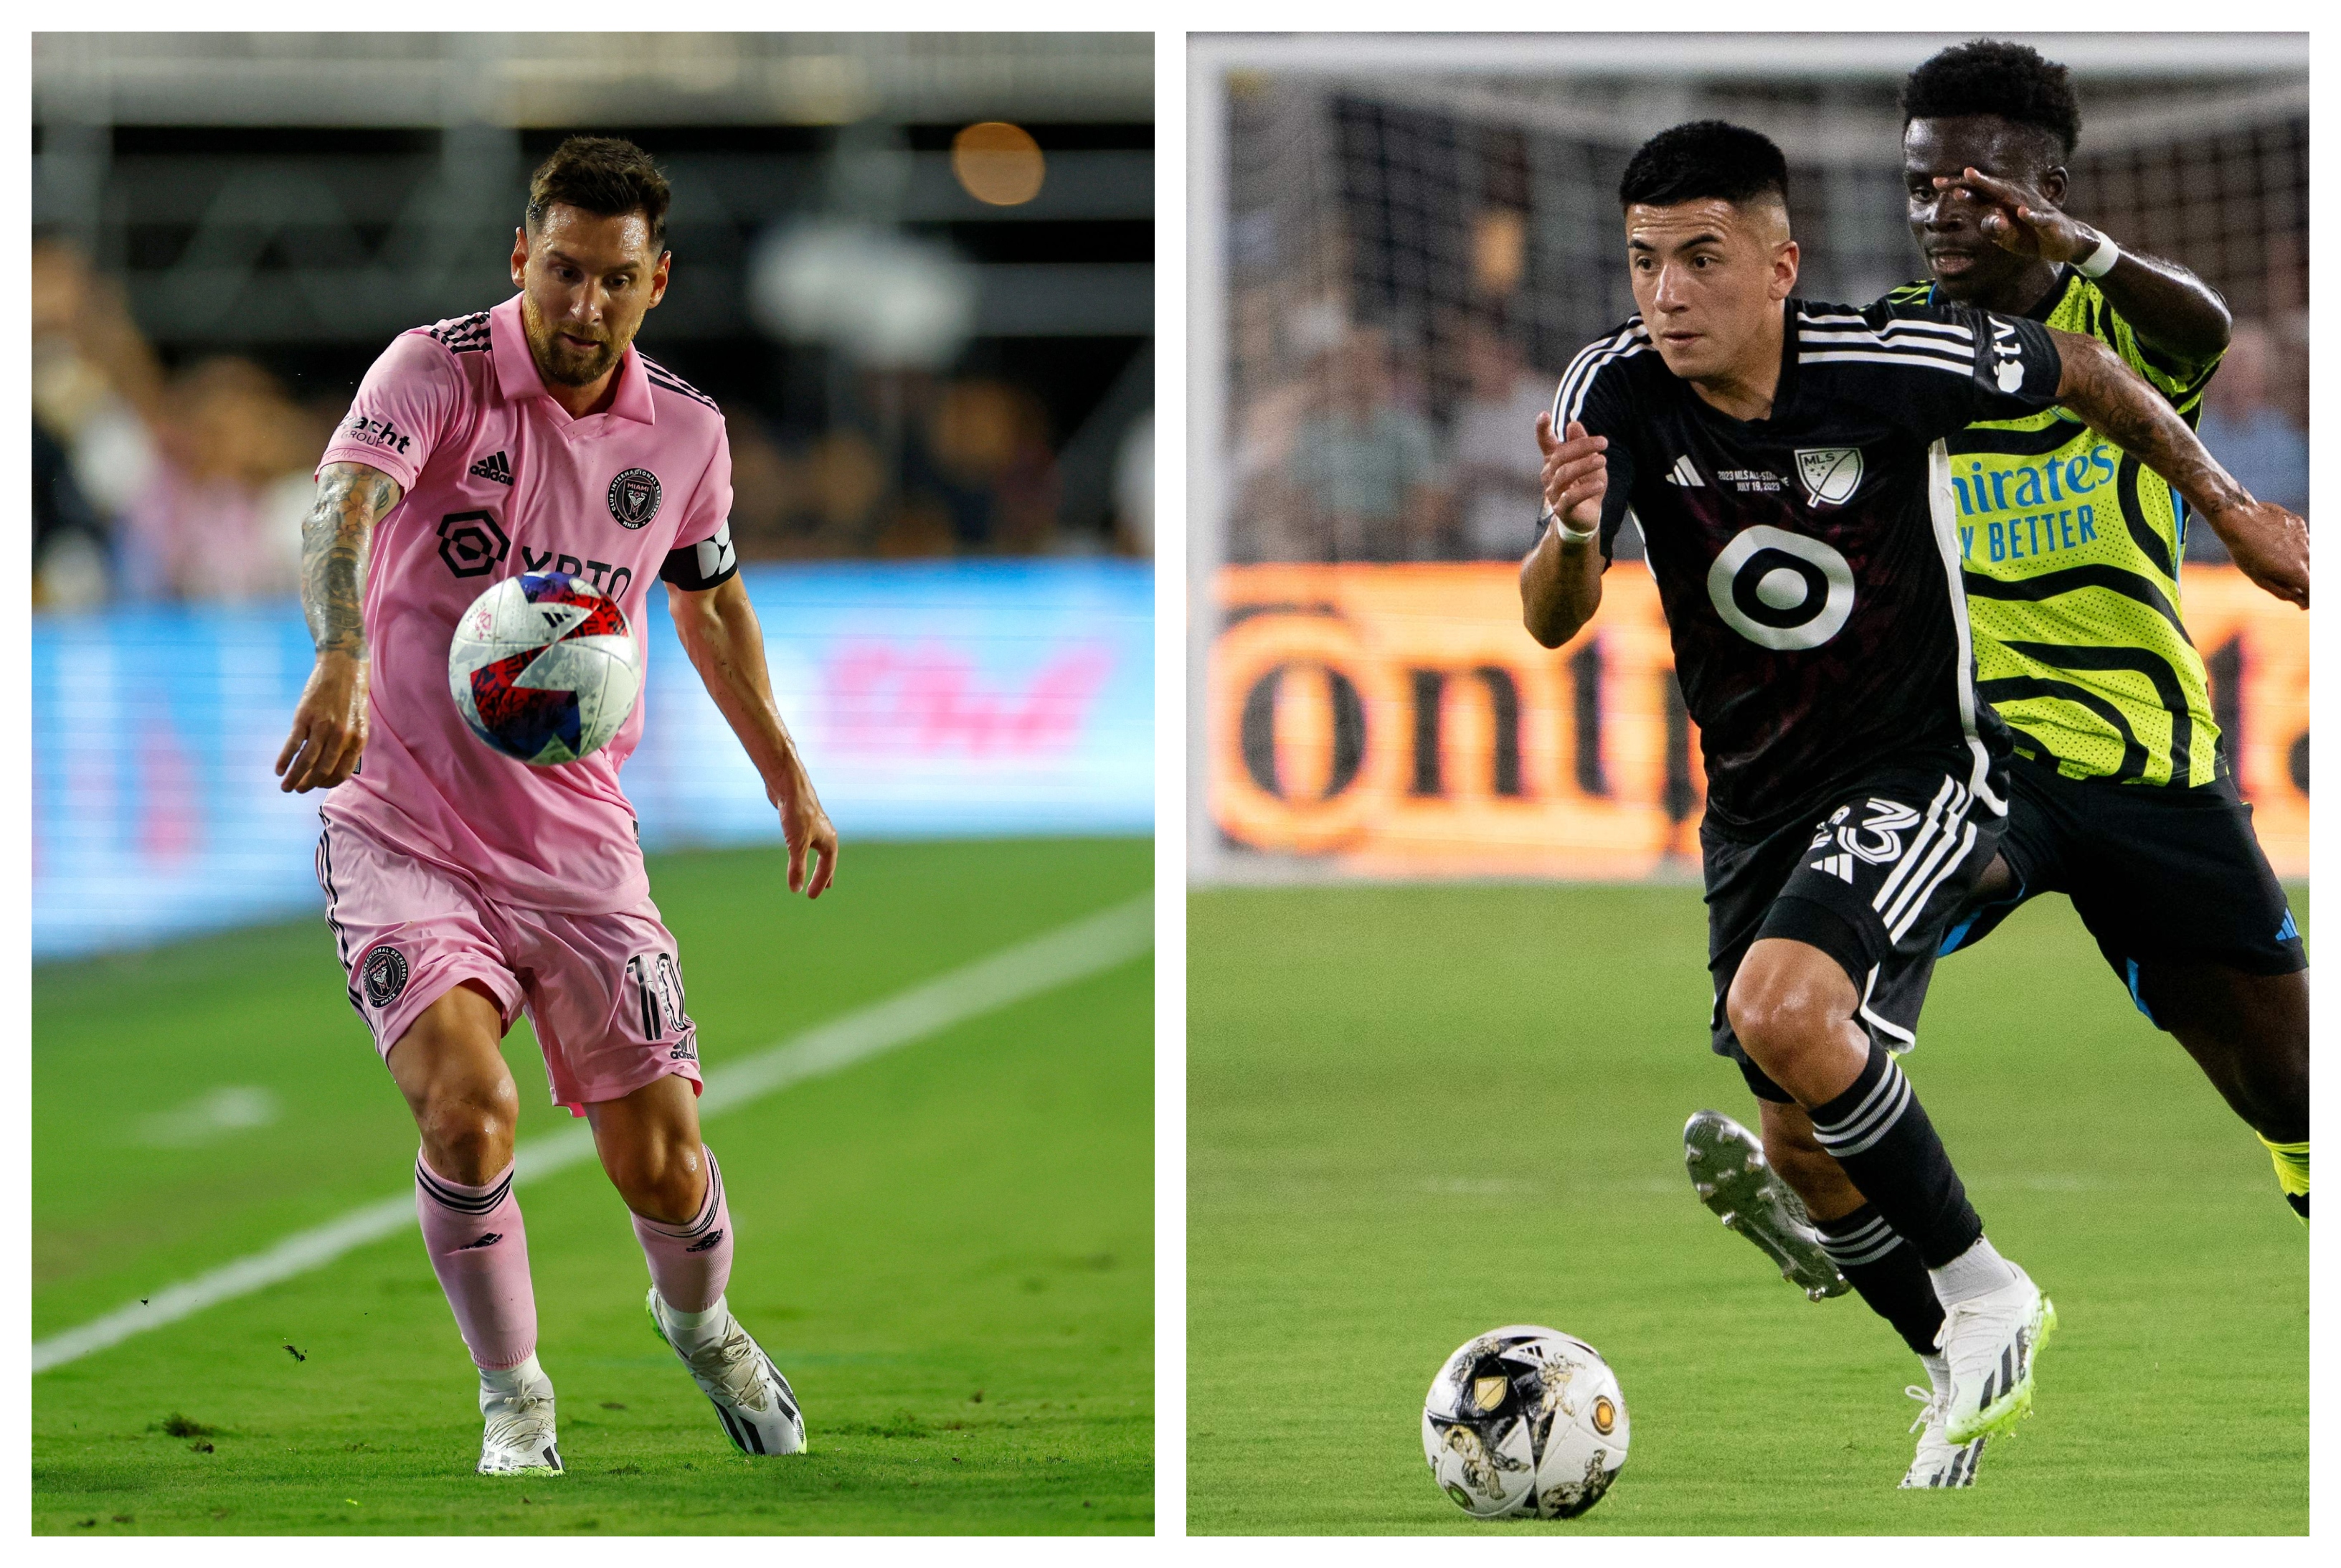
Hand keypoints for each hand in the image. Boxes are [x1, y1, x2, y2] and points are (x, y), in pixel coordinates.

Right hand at [275, 652, 369, 792]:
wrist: (342, 667)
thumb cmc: (351, 698)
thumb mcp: (359, 723)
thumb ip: (349, 744)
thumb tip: (334, 768)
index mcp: (358, 740)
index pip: (341, 772)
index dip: (327, 783)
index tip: (316, 785)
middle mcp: (342, 736)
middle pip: (322, 771)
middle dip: (308, 785)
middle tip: (298, 790)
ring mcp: (322, 726)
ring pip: (306, 761)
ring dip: (294, 778)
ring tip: (285, 787)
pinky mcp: (304, 717)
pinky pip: (293, 745)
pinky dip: (284, 760)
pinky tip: (279, 769)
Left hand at [774, 770, 838, 897]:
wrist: (789, 785)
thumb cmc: (797, 813)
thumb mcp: (796, 845)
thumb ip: (797, 868)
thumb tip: (796, 889)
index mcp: (829, 841)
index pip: (827, 868)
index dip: (820, 882)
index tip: (811, 896)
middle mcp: (825, 833)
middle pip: (827, 858)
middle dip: (825, 873)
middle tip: (824, 887)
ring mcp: (814, 825)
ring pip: (817, 848)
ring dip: (816, 861)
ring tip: (814, 869)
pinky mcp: (802, 819)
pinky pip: (807, 840)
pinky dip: (806, 850)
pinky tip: (800, 847)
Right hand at [1534, 413, 1607, 535]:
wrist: (1586, 517)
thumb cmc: (1586, 484)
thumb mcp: (1590, 461)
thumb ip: (1581, 444)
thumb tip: (1574, 424)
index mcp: (1554, 461)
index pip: (1545, 443)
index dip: (1542, 429)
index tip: (1544, 414)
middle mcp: (1549, 475)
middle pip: (1560, 456)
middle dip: (1582, 446)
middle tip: (1604, 442)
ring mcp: (1553, 493)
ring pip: (1564, 475)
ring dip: (1585, 465)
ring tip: (1602, 460)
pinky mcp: (1562, 509)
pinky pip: (1570, 497)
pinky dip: (1586, 489)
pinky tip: (1600, 484)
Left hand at [1937, 167, 2099, 266]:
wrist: (2064, 242)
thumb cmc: (2031, 235)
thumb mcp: (2008, 237)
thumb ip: (1994, 229)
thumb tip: (1985, 220)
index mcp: (2004, 204)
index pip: (1978, 193)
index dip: (1959, 186)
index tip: (1935, 183)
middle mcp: (2017, 201)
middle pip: (1993, 188)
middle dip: (1975, 180)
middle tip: (1959, 173)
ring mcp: (2033, 208)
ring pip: (2013, 197)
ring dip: (1995, 188)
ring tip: (1976, 180)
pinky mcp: (2049, 222)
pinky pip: (2039, 218)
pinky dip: (2030, 215)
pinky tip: (2020, 213)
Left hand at [2207, 499, 2308, 608]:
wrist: (2238, 518)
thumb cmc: (2244, 552)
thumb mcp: (2260, 579)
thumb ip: (2283, 592)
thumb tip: (2301, 601)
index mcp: (2297, 571)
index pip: (2315, 592)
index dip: (2310, 600)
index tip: (2302, 603)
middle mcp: (2306, 555)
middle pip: (2312, 574)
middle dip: (2302, 580)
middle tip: (2280, 579)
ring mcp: (2305, 538)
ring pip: (2307, 555)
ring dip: (2295, 561)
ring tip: (2270, 556)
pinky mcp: (2299, 524)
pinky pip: (2300, 539)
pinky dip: (2291, 544)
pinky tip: (2272, 540)